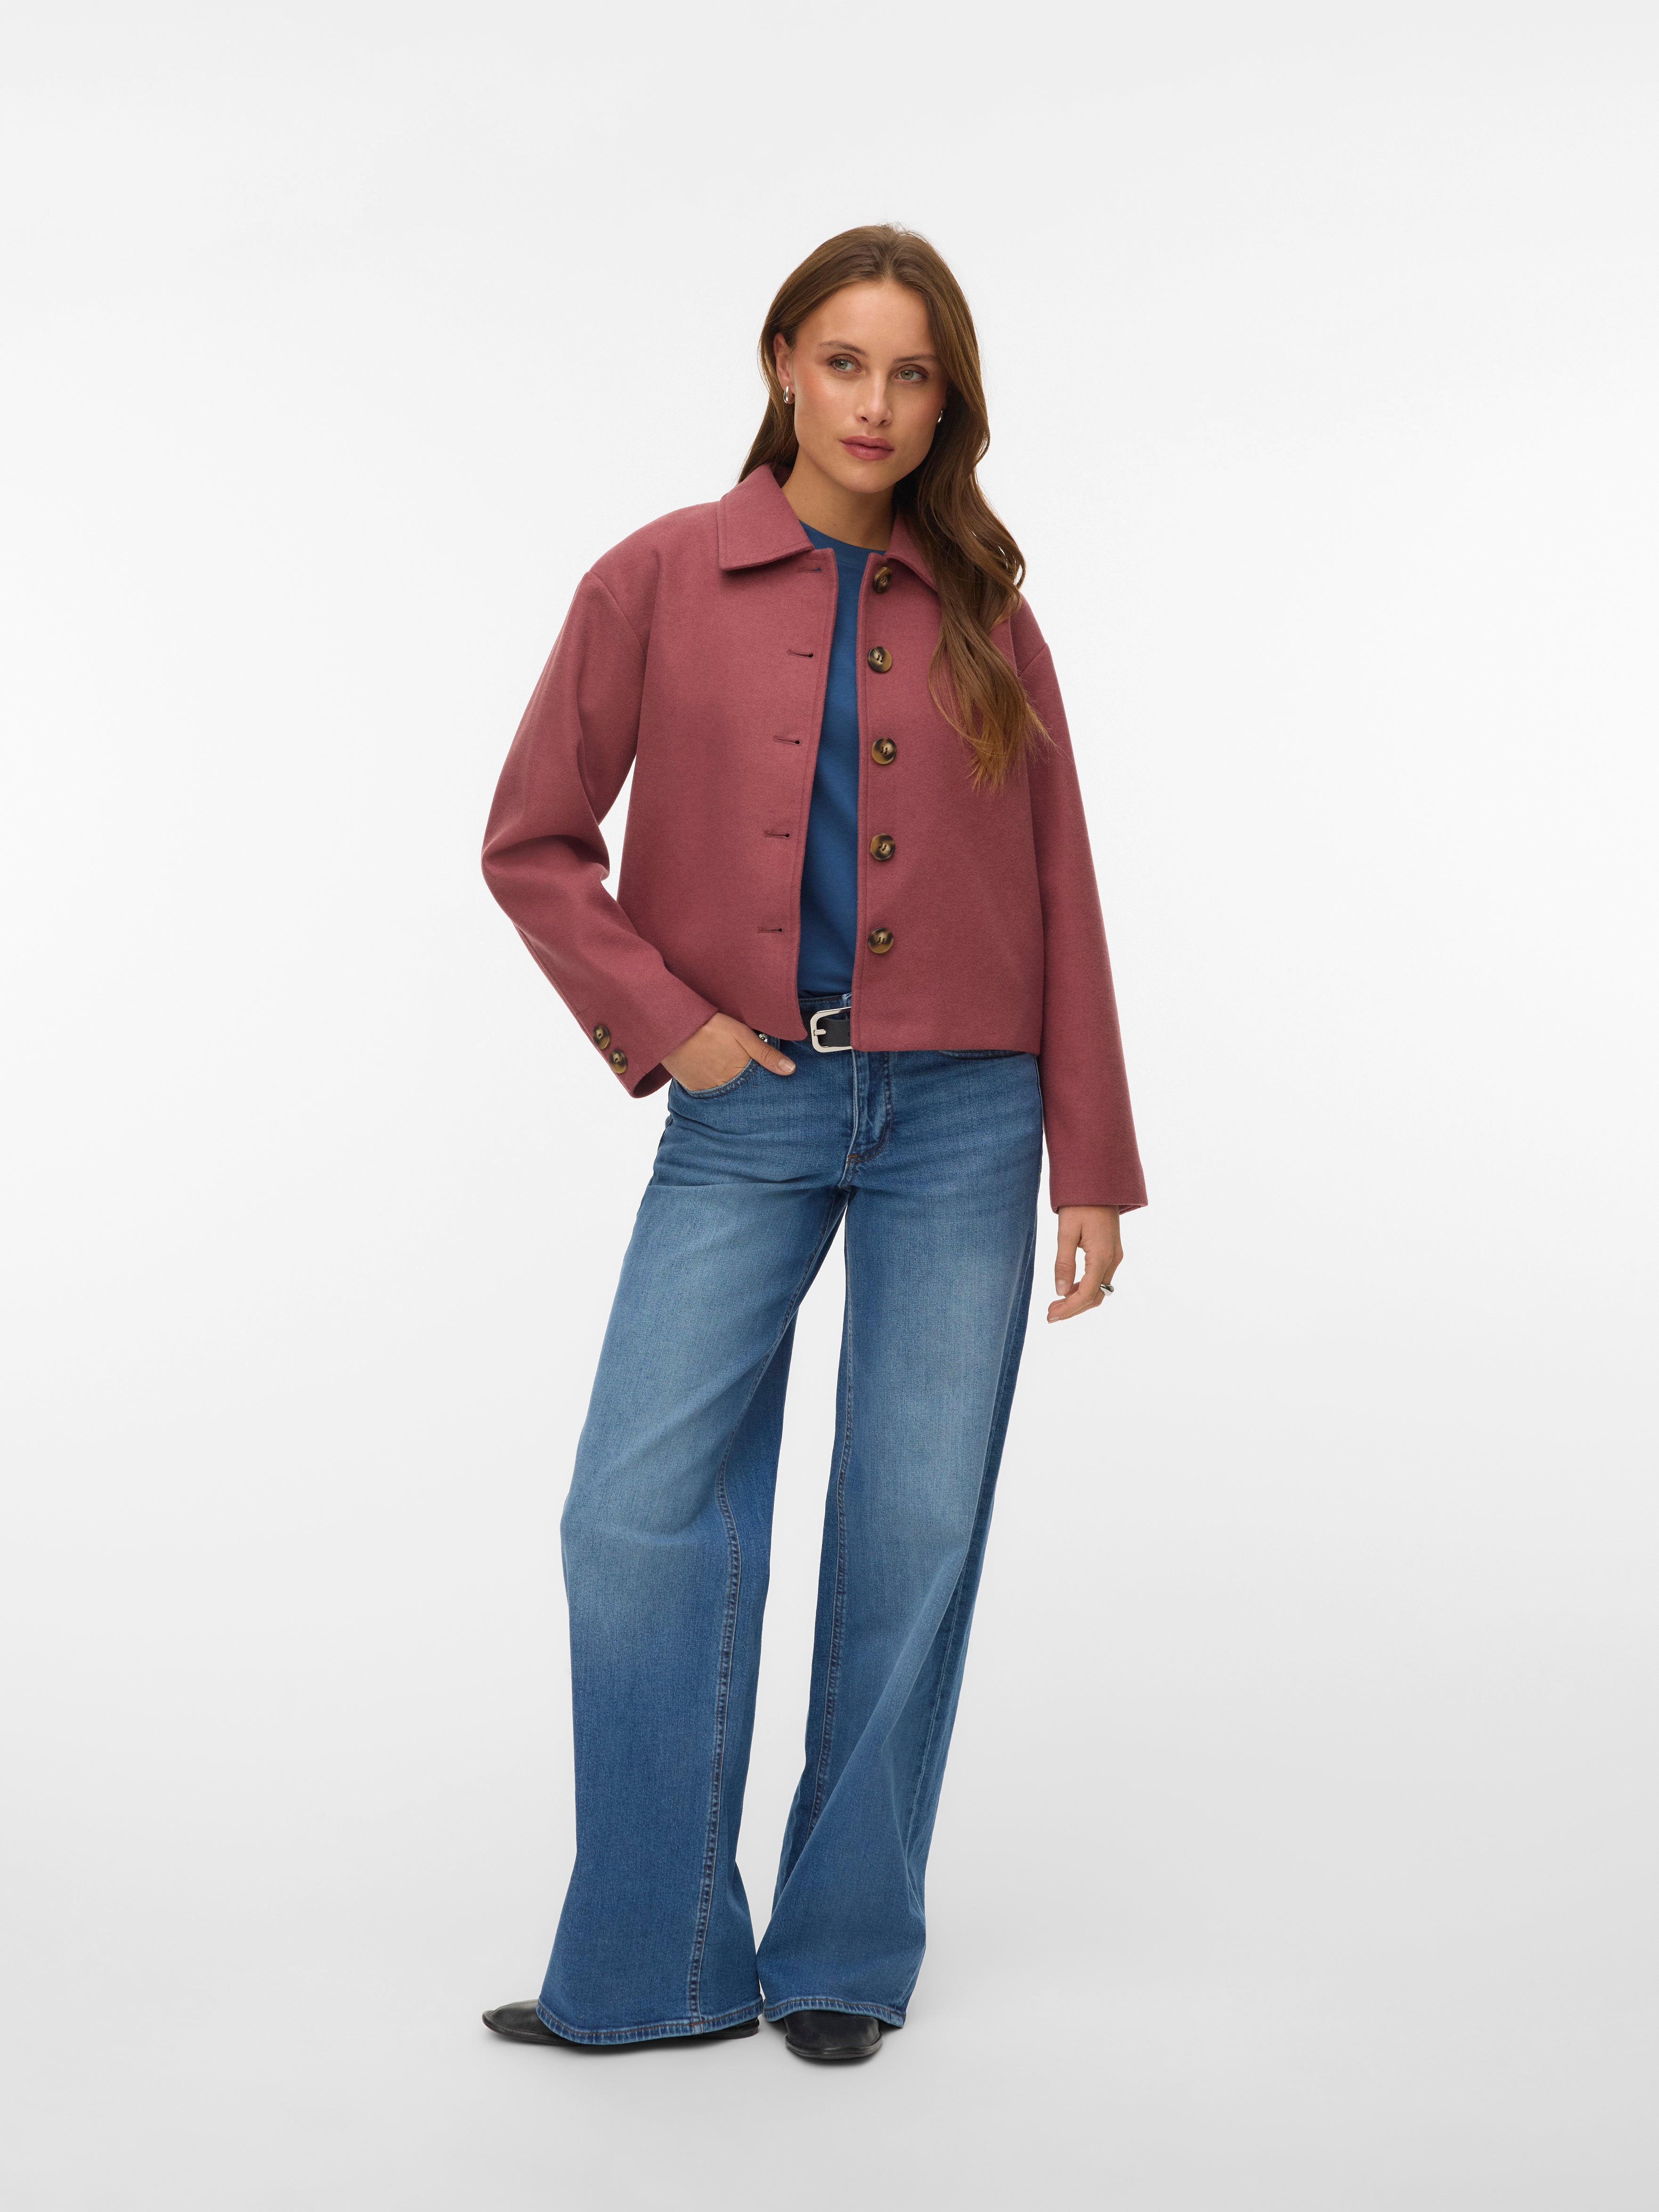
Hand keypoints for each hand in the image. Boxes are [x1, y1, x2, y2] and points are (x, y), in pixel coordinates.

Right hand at [663, 1012, 795, 1090]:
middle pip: (740, 1092)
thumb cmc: (708, 1026)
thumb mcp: (741, 1035)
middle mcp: (723, 1086)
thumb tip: (790, 1070)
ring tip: (724, 1070)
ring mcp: (706, 1089)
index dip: (762, 1082)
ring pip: (723, 1092)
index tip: (766, 1083)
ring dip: (727, 1085)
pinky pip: (706, 1091)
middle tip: (742, 1075)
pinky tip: (711, 1071)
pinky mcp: (691, 1087)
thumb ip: (766, 1053)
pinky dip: (711, 1084)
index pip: (757, 1086)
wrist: (671, 1026)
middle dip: (745, 1087)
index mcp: (739, 1074)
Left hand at [1047, 1205, 1121, 1322]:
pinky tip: (1069, 1288)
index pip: (1087, 1294)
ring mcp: (1114, 1255)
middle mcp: (1113, 1259)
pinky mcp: (1112, 1251)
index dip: (1069, 1309)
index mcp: (1102, 1255)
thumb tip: (1060, 1291)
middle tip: (1050, 1313)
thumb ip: (1063, 1262)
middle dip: (1074, 1308)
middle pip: (1096, 1296)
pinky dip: (1085, 1287)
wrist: (1099, 1182)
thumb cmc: (1080, 1203)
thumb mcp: (1066, 1231)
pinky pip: (1100, 1277)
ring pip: (1099, 1288)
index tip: (1051, 1315)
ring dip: (1079, 1299)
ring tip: (1056, 1303)